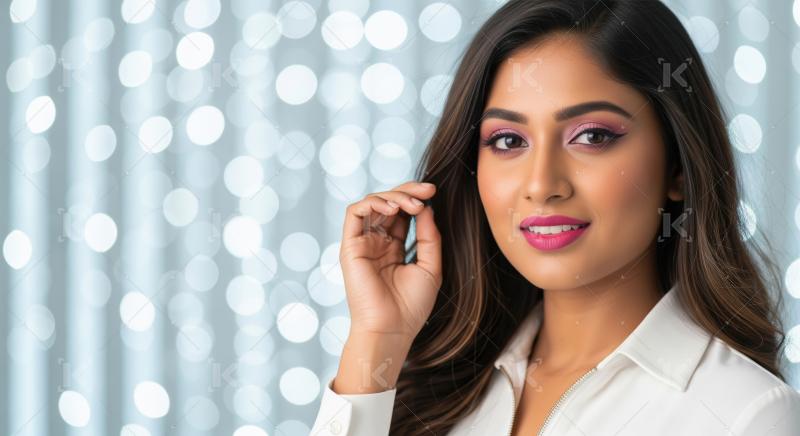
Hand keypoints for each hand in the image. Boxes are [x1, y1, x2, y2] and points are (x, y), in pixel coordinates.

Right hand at [339, 181, 441, 341]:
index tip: (433, 192)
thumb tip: (427, 208)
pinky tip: (393, 209)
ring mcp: (362, 243)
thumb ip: (429, 237)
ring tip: (413, 205)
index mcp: (393, 248)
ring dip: (394, 196)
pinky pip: (354, 212)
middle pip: (387, 203)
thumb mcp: (430, 266)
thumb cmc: (411, 306)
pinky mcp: (350, 246)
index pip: (402, 213)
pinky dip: (373, 203)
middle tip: (428, 190)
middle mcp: (376, 242)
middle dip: (408, 191)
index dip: (416, 198)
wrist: (391, 329)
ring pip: (372, 203)